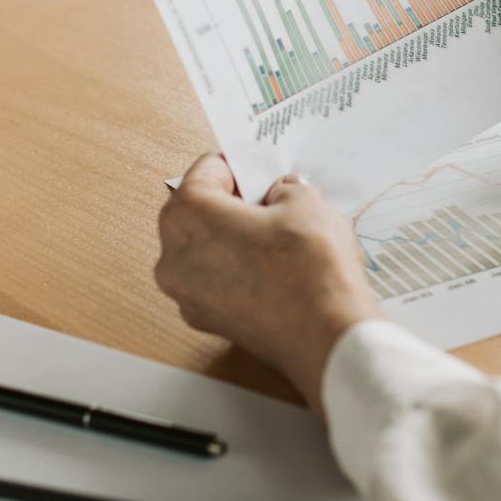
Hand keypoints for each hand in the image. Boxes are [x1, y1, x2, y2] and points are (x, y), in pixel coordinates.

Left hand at [154, 155, 382, 414]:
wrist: (327, 335)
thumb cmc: (310, 269)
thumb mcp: (306, 202)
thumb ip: (285, 188)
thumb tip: (280, 195)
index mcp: (187, 215)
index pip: (206, 171)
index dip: (239, 165)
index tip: (259, 169)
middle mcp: (173, 257)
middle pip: (198, 212)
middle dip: (233, 203)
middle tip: (272, 201)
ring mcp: (186, 295)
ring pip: (205, 249)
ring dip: (234, 238)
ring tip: (278, 238)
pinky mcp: (206, 321)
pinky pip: (215, 281)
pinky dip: (237, 270)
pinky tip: (274, 269)